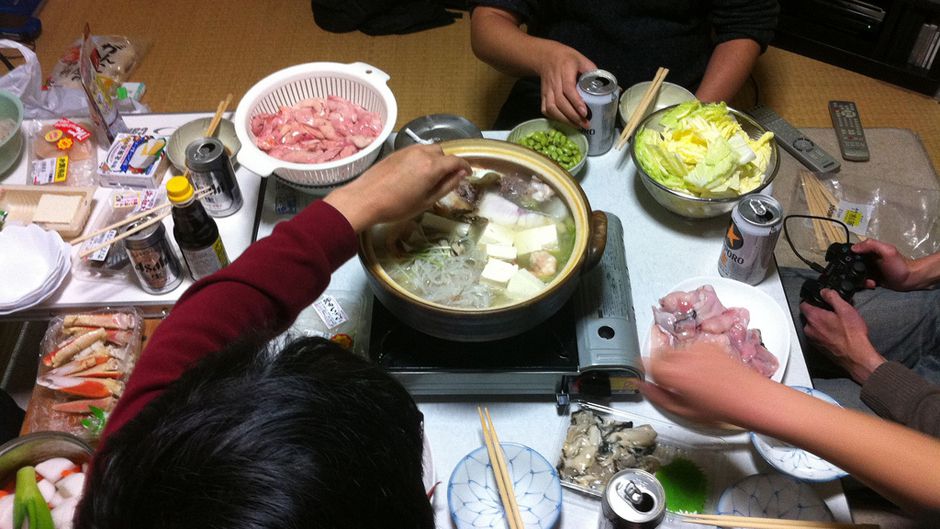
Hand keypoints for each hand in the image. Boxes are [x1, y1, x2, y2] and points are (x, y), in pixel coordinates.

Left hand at [324, 144, 469, 231]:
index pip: (456, 161)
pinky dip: (422, 158)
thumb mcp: (427, 201)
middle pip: (442, 153)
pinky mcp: (396, 152)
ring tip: (430, 176)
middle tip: (447, 178)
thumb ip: (447, 186)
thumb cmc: (397, 206)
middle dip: (448, 163)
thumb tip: (461, 174)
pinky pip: (416, 151)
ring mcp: (408, 150)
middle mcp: (422, 153)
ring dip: (435, 159)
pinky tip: (415, 173)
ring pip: (429, 150)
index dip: (465, 167)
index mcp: (433, 166)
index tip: (468, 174)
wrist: (365, 199)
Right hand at [535, 42, 595, 127]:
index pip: (568, 88)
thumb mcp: (582, 61)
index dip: (576, 101)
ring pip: (551, 108)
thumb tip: (615, 88)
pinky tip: (565, 121)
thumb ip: (595, 74)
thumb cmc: (567, 59)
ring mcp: (547, 89)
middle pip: (560, 101)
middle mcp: (554, 81)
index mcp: (565, 70)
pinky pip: (546, 109)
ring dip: (564, 119)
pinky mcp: (543, 95)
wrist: (546, 57)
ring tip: (577, 125)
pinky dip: (555, 118)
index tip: (585, 112)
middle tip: (585, 124)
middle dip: (572, 115)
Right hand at [639, 340, 773, 427]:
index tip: (650, 377)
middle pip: (660, 353)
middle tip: (671, 381)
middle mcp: (684, 355)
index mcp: (673, 373)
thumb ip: (659, 397)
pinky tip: (702, 371)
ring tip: (691, 378)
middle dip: (662, 365)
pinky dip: (692, 356)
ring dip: (677, 360)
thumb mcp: (684, 411)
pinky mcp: (711, 344)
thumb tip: (643, 387)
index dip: (647, 371)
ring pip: (676, 349)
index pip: (647, 363)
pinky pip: (692, 347)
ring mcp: (698, 347)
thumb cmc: (721, 408)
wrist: (752, 398)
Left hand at [801, 289, 885, 382]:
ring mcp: (813, 339)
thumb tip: (825, 291)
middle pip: (810, 315)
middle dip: (821, 312)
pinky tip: (838, 332)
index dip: (812, 299)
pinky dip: (826, 332)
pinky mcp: (819, 347)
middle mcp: (810, 329)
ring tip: (839, 323)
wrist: (857, 356)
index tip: (820, 299)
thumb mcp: (845, 309)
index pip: (804, 303)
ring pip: (815, 325)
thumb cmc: (852, 336)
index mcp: (813, 317)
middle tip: (834, 312)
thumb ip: (832, 297)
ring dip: (824, 323)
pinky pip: (819, 335)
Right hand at [852, 239, 919, 290]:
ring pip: (855, 274)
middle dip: (852, 272)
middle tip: (859, 276)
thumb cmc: (900, 265)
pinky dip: (864, 284)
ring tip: (869, 282)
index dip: (846, 256)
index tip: (844, 264)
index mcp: (870, 251)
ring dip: (860, 280)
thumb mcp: (887, 251)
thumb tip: (854, 247)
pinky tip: (871, 284)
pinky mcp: (871, 278)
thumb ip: (872, 245)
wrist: (910, 280)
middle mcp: (868, 259)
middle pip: (851, 264)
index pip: (853, 251)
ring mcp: (869, 269)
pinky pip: (862, 281)